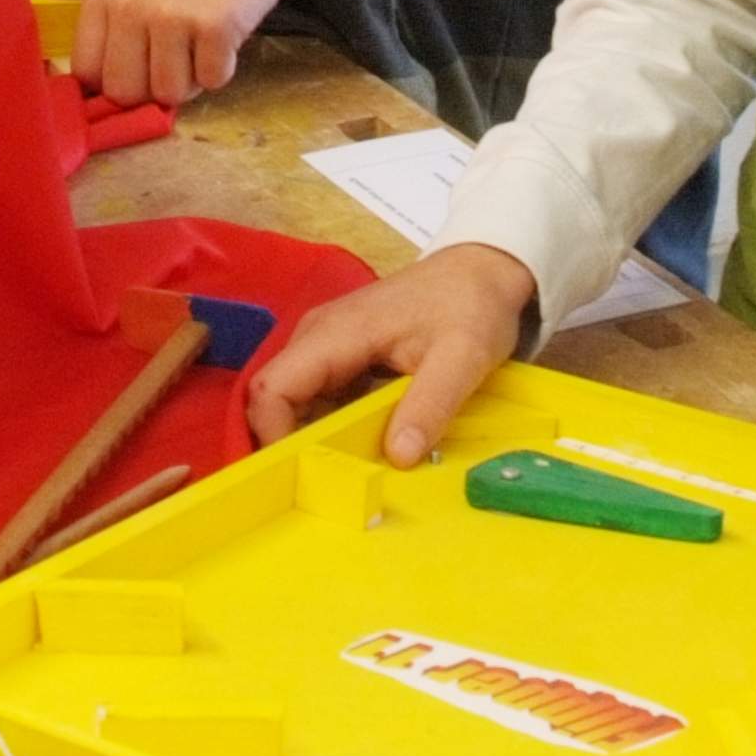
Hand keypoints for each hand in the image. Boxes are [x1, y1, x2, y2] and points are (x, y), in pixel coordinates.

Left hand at [32, 0, 299, 107]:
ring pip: (169, 93)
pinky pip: (211, 81)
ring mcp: (172, 17)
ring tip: (198, 41)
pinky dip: (221, 67)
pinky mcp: (214, 27)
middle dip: (151, 85)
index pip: (88, 73)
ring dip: (190, 79)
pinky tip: (222, 35)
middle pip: (125, 91)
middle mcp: (130, 6)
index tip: (138, 58)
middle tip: (173, 52)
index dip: (115, 77)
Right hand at [243, 244, 537, 463]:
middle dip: (290, 443)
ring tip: (346, 475)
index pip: (274, 387)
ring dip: (312, 438)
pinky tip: (362, 450)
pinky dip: (332, 427)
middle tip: (325, 486)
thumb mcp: (464, 356)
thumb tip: (398, 457)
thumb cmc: (471, 305)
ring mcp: (328, 345)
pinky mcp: (343, 355)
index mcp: (337, 333)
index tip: (300, 474)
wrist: (482, 269)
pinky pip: (320, 398)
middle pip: (277, 398)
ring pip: (296, 401)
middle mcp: (319, 337)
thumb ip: (431, 404)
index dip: (273, 434)